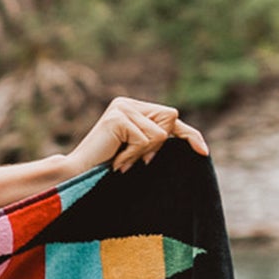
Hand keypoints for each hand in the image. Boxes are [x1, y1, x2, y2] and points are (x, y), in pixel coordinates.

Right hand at [65, 97, 208, 177]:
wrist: (75, 176)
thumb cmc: (103, 168)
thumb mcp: (135, 151)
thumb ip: (154, 139)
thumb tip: (181, 137)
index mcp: (132, 108)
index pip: (170, 117)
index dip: (189, 134)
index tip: (203, 152)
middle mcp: (127, 103)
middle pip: (170, 119)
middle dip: (157, 146)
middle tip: (133, 160)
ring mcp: (122, 108)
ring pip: (159, 133)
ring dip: (142, 153)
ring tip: (121, 161)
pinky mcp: (118, 117)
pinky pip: (145, 139)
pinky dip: (134, 155)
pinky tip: (116, 161)